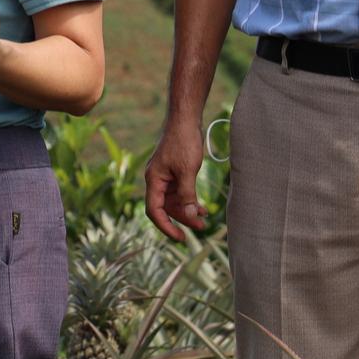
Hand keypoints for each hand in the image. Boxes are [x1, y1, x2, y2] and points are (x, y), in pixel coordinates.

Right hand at [144, 122, 208, 241]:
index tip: (180, 237)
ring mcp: (166, 177)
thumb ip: (187, 195)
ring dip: (188, 210)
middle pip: (165, 208)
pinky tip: (202, 207)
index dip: (166, 226)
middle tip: (200, 228)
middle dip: (182, 219)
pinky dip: (190, 200)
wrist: (185, 120)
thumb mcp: (187, 171)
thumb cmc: (183, 142)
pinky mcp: (174, 173)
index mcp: (154, 180)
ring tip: (204, 218)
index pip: (154, 210)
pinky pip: (180, 193)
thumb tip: (189, 215)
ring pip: (174, 202)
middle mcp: (157, 180)